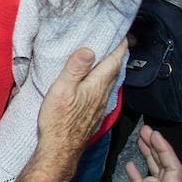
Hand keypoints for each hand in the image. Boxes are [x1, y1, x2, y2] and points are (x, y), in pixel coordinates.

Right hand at [35, 40, 126, 159]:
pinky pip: (105, 89)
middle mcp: (103, 94)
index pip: (114, 60)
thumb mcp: (62, 90)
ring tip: (108, 55)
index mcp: (97, 85)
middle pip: (116, 68)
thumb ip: (75, 69)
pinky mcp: (95, 112)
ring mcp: (100, 104)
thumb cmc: (59, 121)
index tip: (123, 32)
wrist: (60, 149)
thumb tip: (89, 50)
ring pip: (111, 79)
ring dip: (112, 66)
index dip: (120, 44)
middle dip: (118, 53)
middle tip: (118, 39)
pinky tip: (97, 79)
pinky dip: (105, 78)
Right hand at [110, 125, 181, 181]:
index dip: (165, 151)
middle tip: (146, 131)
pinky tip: (132, 167)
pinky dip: (141, 174)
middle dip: (159, 149)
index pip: (173, 172)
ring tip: (140, 141)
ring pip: (159, 178)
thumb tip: (149, 177)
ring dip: (151, 159)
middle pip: (168, 171)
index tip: (154, 134)